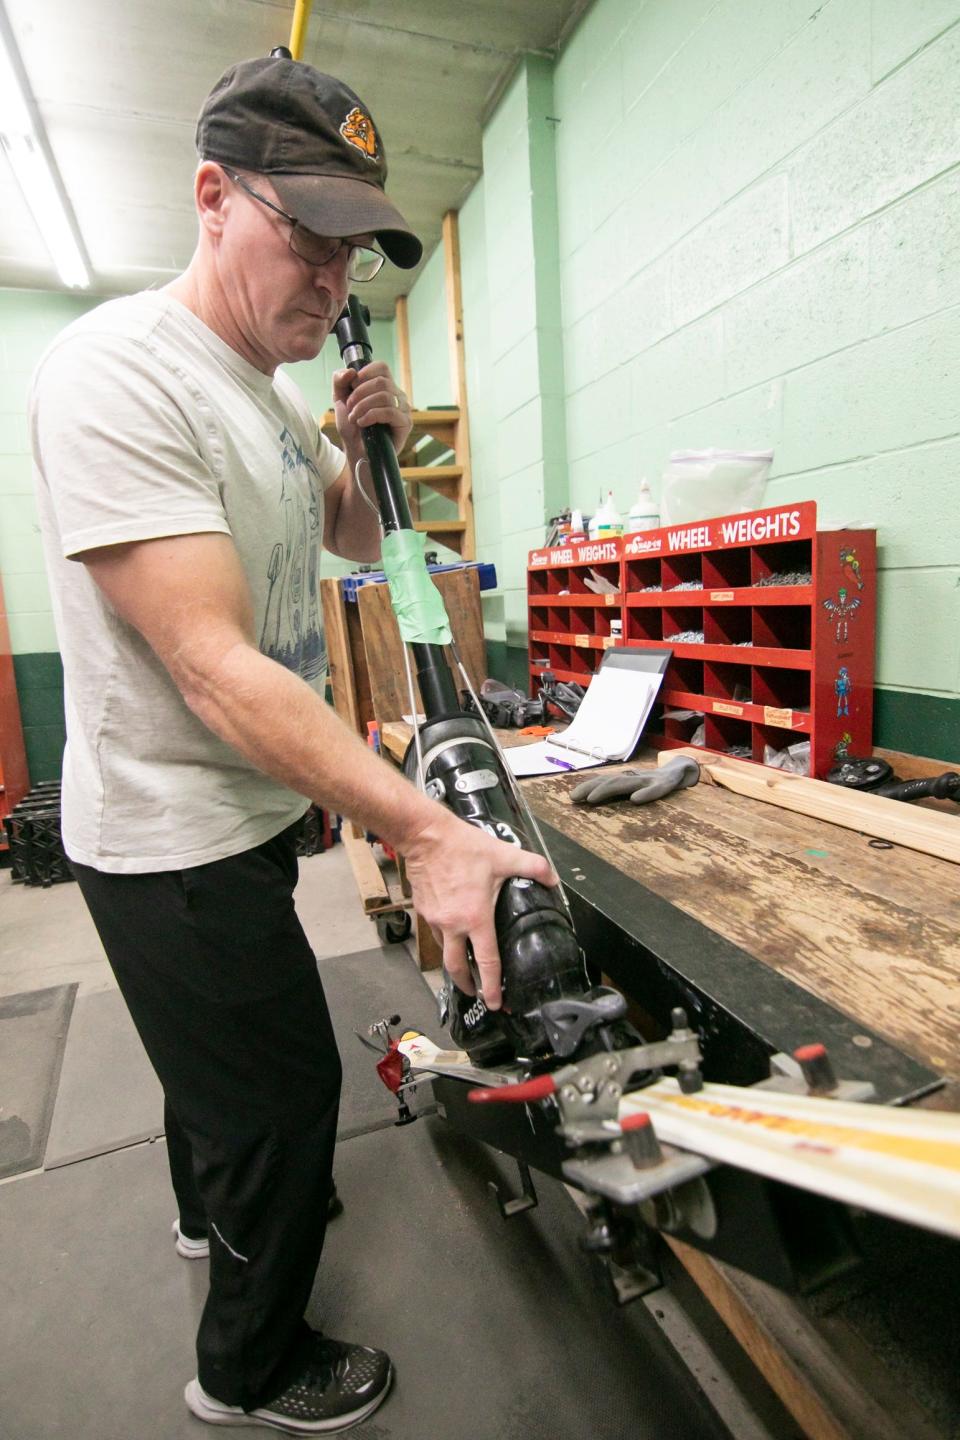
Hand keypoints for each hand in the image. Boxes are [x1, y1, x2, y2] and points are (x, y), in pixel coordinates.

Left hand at [332, 361, 411, 456]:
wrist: (357, 453)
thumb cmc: (352, 428)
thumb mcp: (339, 401)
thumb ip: (340, 381)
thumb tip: (351, 371)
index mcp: (385, 387)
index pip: (381, 367)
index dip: (365, 373)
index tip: (352, 387)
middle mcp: (397, 395)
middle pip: (382, 381)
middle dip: (360, 393)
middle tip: (350, 407)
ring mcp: (403, 409)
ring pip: (385, 396)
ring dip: (363, 406)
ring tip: (355, 418)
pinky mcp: (405, 424)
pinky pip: (390, 412)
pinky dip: (371, 416)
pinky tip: (363, 423)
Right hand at [402, 810, 557, 1010]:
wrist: (425, 836)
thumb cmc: (464, 847)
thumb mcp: (504, 855)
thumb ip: (534, 867)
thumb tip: (554, 878)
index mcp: (476, 918)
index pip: (486, 962)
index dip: (493, 986)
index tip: (497, 1003)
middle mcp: (453, 925)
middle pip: (458, 968)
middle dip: (469, 986)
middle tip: (478, 995)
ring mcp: (435, 920)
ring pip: (444, 951)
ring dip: (455, 963)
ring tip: (466, 968)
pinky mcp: (423, 911)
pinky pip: (435, 933)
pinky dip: (445, 941)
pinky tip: (452, 935)